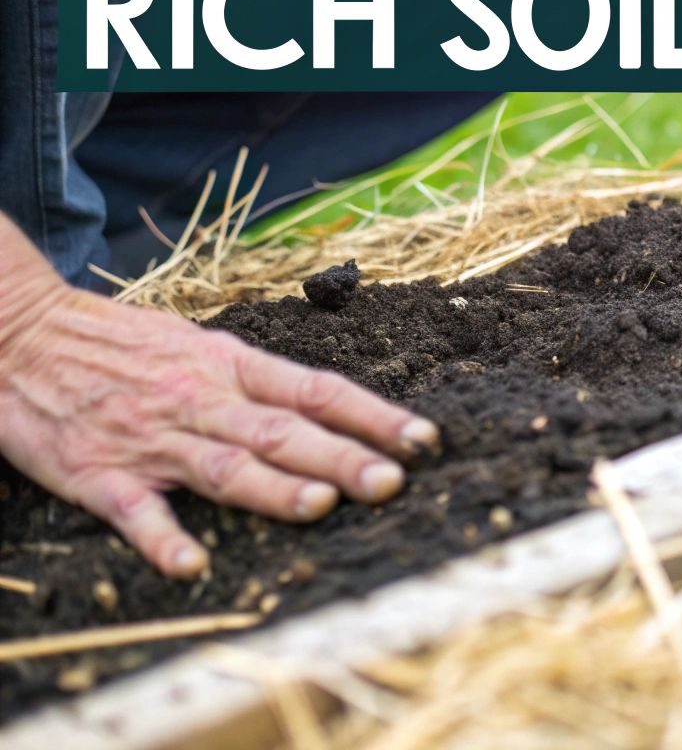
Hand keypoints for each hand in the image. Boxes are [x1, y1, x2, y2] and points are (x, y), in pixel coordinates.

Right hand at [0, 218, 436, 577]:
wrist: (19, 333)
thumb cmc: (121, 342)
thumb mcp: (198, 345)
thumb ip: (257, 380)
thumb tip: (332, 409)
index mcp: (228, 366)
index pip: (316, 390)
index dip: (373, 415)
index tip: (423, 440)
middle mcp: (199, 401)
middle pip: (282, 432)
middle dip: (341, 458)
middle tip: (392, 482)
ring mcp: (150, 439)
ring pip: (222, 466)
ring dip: (272, 489)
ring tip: (319, 507)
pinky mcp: (97, 473)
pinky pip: (135, 512)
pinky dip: (163, 539)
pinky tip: (192, 564)